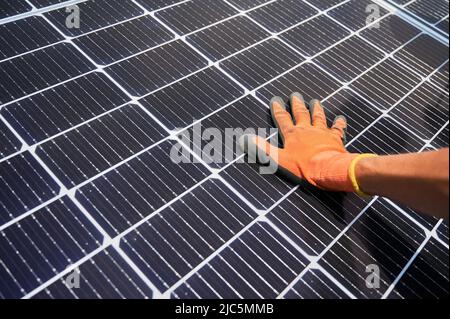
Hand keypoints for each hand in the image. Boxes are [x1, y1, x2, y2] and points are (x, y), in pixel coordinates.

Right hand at [240, 93, 358, 191]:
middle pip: (301, 114)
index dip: (278, 109)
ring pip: (318, 117)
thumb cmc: (303, 166)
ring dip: (316, 109)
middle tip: (295, 95)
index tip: (275, 100)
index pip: (283, 119)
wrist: (328, 169)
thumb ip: (262, 148)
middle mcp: (307, 129)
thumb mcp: (278, 159)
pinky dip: (338, 123)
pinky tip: (340, 117)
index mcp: (292, 134)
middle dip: (297, 104)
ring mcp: (322, 132)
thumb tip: (245, 138)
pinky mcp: (335, 138)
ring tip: (315, 101)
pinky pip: (337, 128)